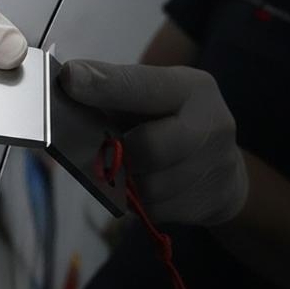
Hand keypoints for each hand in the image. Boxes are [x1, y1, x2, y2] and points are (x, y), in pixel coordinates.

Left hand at [59, 60, 248, 225]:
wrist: (222, 171)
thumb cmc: (167, 124)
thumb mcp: (148, 96)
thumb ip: (111, 89)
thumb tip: (67, 80)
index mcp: (192, 89)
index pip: (143, 86)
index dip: (104, 85)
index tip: (68, 78)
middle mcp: (211, 125)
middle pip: (148, 148)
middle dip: (118, 153)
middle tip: (105, 150)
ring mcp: (214, 168)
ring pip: (146, 187)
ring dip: (126, 181)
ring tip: (129, 168)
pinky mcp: (207, 204)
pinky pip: (151, 210)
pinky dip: (138, 201)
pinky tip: (145, 187)